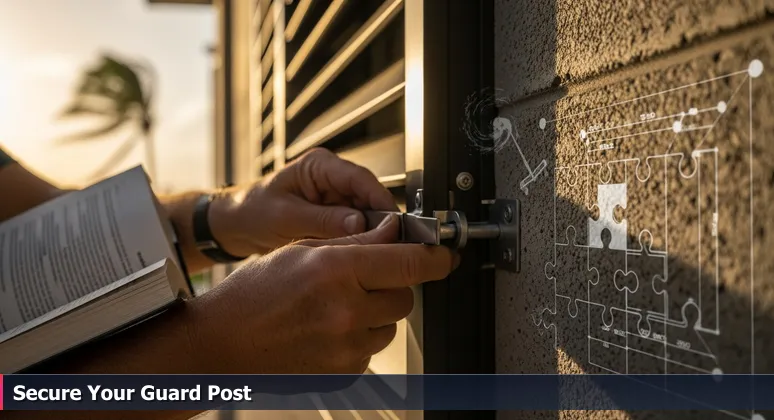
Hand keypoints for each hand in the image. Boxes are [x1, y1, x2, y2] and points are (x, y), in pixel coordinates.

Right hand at [189, 214, 457, 373]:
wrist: (223, 345)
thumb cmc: (252, 295)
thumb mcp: (301, 250)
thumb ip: (355, 242)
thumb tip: (394, 231)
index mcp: (335, 271)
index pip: (410, 263)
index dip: (436, 257)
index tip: (446, 255)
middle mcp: (346, 311)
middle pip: (405, 296)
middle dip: (392, 283)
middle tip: (362, 278)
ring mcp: (347, 347)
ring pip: (391, 324)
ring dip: (375, 312)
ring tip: (335, 306)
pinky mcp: (345, 372)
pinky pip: (372, 349)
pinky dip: (360, 336)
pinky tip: (327, 328)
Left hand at [209, 148, 397, 255]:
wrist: (235, 226)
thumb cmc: (252, 212)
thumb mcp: (286, 217)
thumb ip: (323, 219)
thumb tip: (360, 224)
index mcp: (319, 165)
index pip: (360, 179)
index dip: (380, 200)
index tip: (394, 222)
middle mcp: (331, 177)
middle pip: (369, 196)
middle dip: (379, 220)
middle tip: (389, 244)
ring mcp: (334, 196)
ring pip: (366, 213)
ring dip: (370, 232)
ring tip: (376, 251)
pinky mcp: (334, 215)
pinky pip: (355, 226)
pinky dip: (359, 239)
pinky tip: (362, 253)